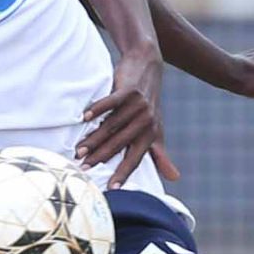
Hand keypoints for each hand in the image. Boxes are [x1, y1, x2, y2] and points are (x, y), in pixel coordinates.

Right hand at [79, 49, 181, 188]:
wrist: (148, 65)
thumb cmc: (148, 103)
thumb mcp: (156, 128)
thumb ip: (160, 154)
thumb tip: (174, 178)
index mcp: (151, 134)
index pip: (135, 158)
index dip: (124, 173)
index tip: (112, 188)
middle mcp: (146, 121)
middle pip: (119, 143)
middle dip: (100, 157)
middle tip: (83, 167)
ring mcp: (138, 105)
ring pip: (112, 126)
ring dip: (94, 138)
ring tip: (78, 149)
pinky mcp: (129, 90)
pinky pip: (111, 102)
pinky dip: (97, 109)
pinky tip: (84, 117)